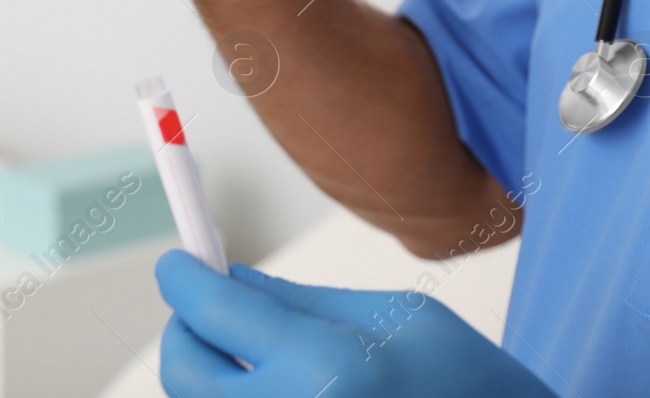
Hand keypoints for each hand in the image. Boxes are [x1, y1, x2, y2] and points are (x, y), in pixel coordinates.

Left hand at [154, 250, 554, 396]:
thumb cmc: (470, 388)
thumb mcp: (399, 316)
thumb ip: (302, 299)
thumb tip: (228, 280)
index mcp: (325, 369)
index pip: (211, 308)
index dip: (183, 277)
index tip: (179, 264)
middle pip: (183, 369)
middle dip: (187, 330)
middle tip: (211, 311)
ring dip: (213, 376)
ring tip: (263, 360)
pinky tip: (284, 393)